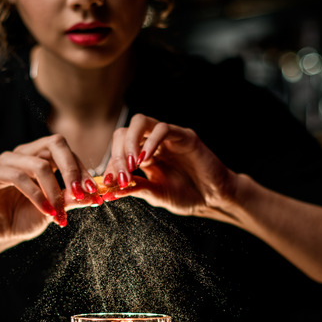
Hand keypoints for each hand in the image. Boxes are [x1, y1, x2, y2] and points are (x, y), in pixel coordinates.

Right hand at [0, 134, 102, 245]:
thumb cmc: (25, 217)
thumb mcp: (55, 208)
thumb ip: (72, 198)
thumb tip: (94, 194)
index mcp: (40, 155)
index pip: (66, 150)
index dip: (81, 169)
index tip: (93, 191)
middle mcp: (24, 152)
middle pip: (55, 144)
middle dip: (72, 170)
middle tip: (81, 193)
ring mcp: (6, 159)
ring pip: (39, 164)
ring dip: (54, 191)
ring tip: (58, 212)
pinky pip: (19, 177)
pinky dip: (37, 196)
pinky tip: (45, 210)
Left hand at [102, 114, 236, 218]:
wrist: (213, 198)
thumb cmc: (186, 196)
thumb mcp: (156, 194)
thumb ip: (135, 188)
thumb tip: (109, 191)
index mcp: (142, 156)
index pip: (118, 150)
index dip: (110, 164)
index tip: (108, 183)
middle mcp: (152, 143)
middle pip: (124, 132)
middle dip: (117, 154)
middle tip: (120, 175)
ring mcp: (167, 137)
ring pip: (140, 122)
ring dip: (130, 142)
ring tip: (131, 164)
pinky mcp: (183, 136)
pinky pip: (162, 129)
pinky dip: (151, 141)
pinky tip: (146, 159)